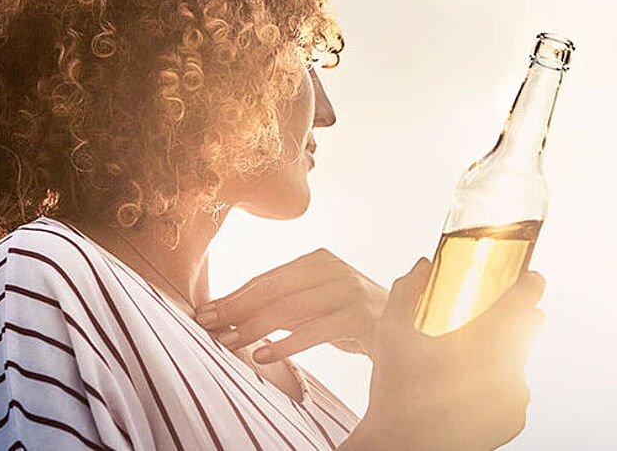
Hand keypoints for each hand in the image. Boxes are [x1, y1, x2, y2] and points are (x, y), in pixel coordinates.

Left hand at [195, 248, 387, 363]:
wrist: (411, 331)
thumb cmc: (352, 319)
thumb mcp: (316, 305)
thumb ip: (283, 305)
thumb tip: (231, 315)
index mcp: (317, 261)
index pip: (266, 278)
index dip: (233, 296)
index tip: (205, 312)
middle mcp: (332, 269)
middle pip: (273, 289)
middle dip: (236, 308)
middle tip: (207, 325)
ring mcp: (348, 290)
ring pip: (289, 309)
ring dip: (254, 328)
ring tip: (228, 343)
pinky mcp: (360, 316)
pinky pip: (314, 331)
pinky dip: (284, 345)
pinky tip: (261, 355)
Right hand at [343, 258, 545, 450]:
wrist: (402, 446)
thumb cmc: (394, 391)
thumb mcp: (391, 334)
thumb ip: (406, 292)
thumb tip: (423, 265)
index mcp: (484, 342)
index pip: (525, 300)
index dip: (530, 283)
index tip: (529, 278)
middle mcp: (509, 367)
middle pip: (527, 329)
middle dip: (513, 319)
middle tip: (485, 321)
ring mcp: (515, 396)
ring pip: (517, 362)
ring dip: (500, 356)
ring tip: (462, 366)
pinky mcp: (515, 419)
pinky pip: (512, 392)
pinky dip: (496, 386)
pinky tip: (465, 391)